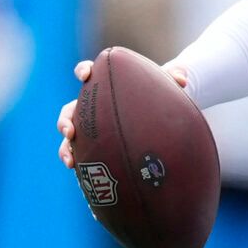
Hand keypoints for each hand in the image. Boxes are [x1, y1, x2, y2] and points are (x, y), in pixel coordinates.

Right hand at [56, 57, 189, 168]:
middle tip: (69, 131)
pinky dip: (79, 164)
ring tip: (70, 161)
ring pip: (70, 138)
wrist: (156, 114)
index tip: (85, 76)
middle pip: (69, 111)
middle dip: (65, 121)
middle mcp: (91, 107)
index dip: (83, 71)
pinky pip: (82, 155)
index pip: (87, 73)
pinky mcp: (95, 145)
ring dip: (65, 149)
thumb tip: (183, 79)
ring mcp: (90, 127)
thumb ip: (172, 77)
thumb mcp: (164, 85)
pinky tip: (81, 176)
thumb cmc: (156, 95)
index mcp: (103, 86)